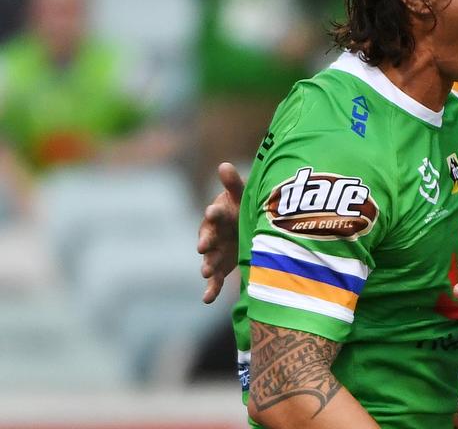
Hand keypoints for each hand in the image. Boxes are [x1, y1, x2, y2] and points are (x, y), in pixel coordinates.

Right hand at [197, 162, 244, 303]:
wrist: (247, 226)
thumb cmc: (242, 207)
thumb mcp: (241, 195)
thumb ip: (233, 184)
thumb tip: (224, 165)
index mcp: (219, 215)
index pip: (215, 213)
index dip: (214, 213)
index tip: (212, 212)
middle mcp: (215, 233)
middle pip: (209, 238)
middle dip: (207, 241)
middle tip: (204, 246)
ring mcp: (217, 251)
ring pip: (210, 259)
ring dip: (208, 265)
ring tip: (206, 272)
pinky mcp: (222, 267)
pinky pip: (215, 279)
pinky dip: (210, 289)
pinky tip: (207, 299)